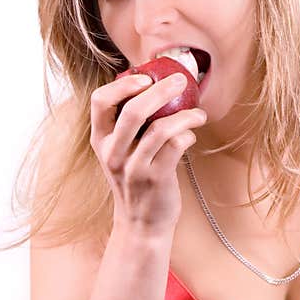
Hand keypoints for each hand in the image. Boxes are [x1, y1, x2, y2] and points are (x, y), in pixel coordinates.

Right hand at [89, 73, 207, 234]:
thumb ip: (130, 124)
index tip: (145, 76)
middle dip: (160, 90)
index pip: (100, 102)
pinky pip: (176, 146)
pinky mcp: (156, 179)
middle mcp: (113, 153)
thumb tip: (156, 84)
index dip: (122, 85)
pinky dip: (188, 134)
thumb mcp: (123, 151)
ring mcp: (134, 167)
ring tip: (198, 113)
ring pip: (159, 129)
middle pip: (133, 111)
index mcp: (101, 140)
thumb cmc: (138, 178)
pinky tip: (192, 135)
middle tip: (181, 80)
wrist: (142, 223)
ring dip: (185, 115)